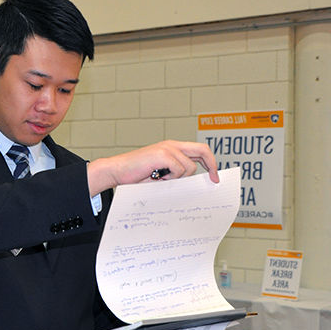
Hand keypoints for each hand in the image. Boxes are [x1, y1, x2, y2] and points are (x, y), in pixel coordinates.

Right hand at [87, 140, 218, 195]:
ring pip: (188, 167)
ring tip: (161, 178)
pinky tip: (157, 177)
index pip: (198, 150)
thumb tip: (192, 184)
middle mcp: (171, 145)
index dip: (209, 162)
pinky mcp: (162, 154)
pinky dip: (170, 177)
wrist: (117, 171)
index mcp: (172, 147)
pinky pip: (178, 170)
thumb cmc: (135, 175)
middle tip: (214, 179)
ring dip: (178, 178)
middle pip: (202, 150)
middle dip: (211, 165)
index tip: (214, 177)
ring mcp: (167, 148)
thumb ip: (175, 174)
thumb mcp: (160, 174)